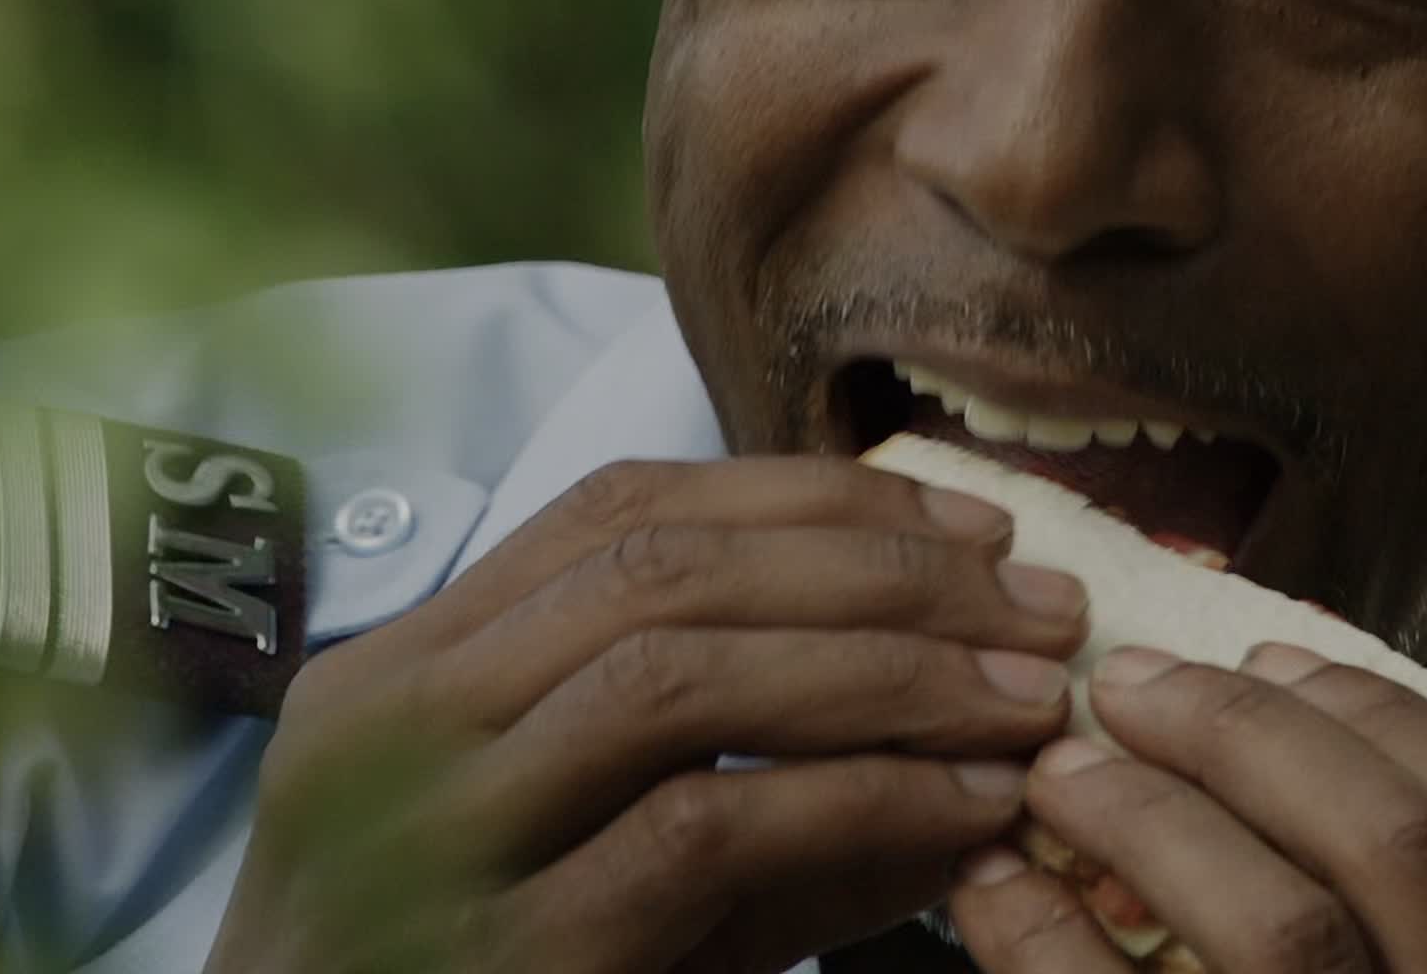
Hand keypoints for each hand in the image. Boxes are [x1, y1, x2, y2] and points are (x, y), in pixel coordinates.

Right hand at [199, 456, 1089, 973]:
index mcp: (397, 675)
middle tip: (1038, 605)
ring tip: (1023, 698)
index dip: (810, 499)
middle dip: (876, 568)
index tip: (969, 529)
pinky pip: (698, 827)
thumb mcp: (590, 869)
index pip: (617, 507)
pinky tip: (964, 812)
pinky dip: (855, 799)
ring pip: (675, 672)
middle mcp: (388, 728)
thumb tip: (966, 707)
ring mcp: (426, 838)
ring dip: (882, 668)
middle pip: (658, 564)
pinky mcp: (502, 955)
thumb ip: (746, 786)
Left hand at [944, 642, 1426, 972]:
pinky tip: (993, 894)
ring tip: (1062, 773)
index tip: (1278, 652)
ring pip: (1288, 930)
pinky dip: (1050, 940)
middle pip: (1405, 851)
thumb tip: (1271, 723)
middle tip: (1132, 683)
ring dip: (1156, 818)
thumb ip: (1408, 927)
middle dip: (1257, 736)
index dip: (1399, 726)